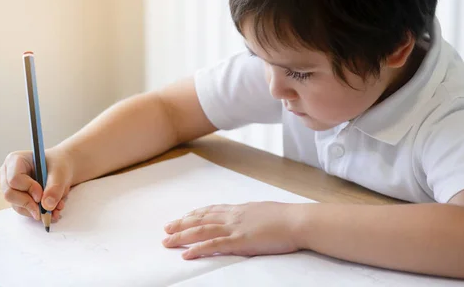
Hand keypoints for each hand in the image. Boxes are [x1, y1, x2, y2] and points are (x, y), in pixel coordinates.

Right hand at [0, 148, 73, 221]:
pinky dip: (37, 212)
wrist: (63, 168)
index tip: (41, 195)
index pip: (14, 179)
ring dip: (35, 210)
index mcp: (15, 160)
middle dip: (29, 203)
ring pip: (16, 205)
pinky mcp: (18, 198)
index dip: (28, 188)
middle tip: (46, 209)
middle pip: (10, 194)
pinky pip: (23, 210)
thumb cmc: (58, 164)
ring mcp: (11, 187)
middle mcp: (8, 174)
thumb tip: (47, 205)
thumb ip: (54, 187)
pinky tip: (51, 211)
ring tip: (54, 209)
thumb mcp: (60, 172)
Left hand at [163, 202, 302, 259]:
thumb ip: (253, 215)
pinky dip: (198, 249)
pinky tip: (186, 254)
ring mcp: (235, 228)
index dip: (195, 214)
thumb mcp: (266, 212)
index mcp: (241, 209)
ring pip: (201, 231)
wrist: (297, 221)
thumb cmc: (287, 218)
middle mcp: (234, 216)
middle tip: (166, 228)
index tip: (183, 216)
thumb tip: (251, 217)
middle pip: (201, 219)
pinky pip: (213, 245)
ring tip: (167, 241)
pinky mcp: (239, 241)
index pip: (212, 210)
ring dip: (182, 236)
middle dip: (182, 224)